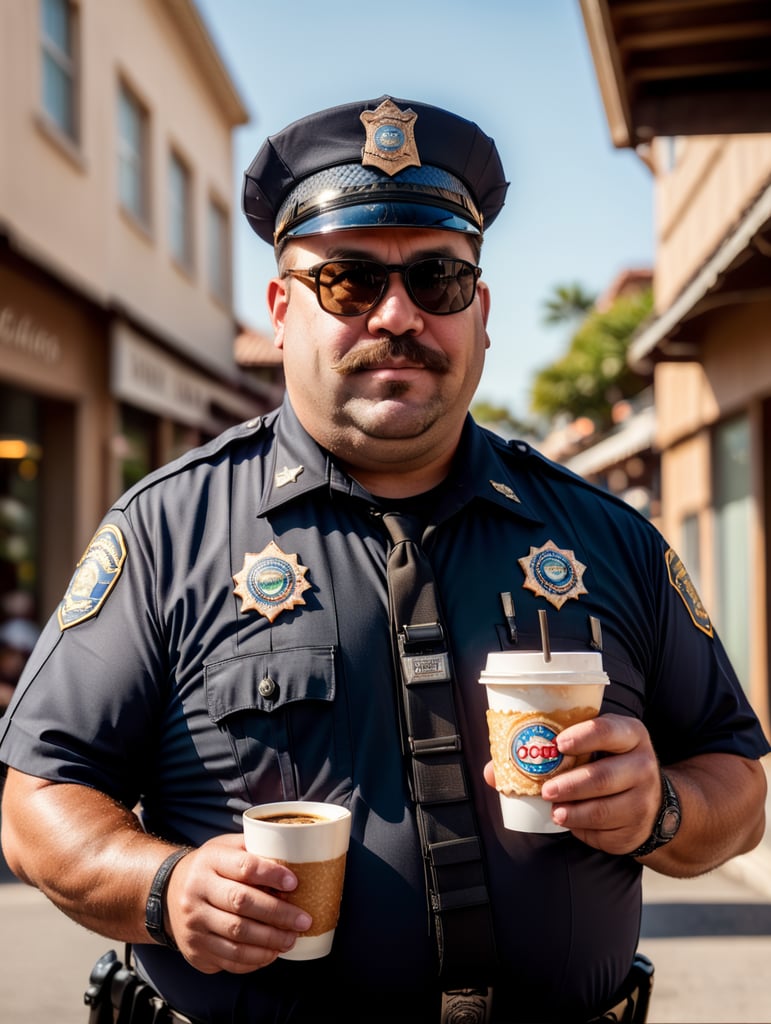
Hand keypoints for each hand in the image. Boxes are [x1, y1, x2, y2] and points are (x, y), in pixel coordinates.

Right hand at [164, 833, 312, 972]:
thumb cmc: (210, 868)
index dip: (271, 874)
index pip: (243, 867)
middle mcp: (197, 892)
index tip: (294, 883)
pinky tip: (271, 953)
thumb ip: (255, 851)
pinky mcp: (195, 950)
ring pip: (236, 936)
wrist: (168, 892)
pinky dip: (254, 960)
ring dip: (270, 941)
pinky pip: (229, 959)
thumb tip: (293, 860)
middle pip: (242, 903)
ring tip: (291, 939)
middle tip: (303, 920)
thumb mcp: (226, 848)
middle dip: (278, 914)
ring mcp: (194, 924)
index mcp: (209, 862)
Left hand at [483, 713, 661, 854]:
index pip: (609, 730)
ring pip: (604, 808)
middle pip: (604, 776)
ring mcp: (644, 799)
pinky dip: (583, 828)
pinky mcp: (636, 829)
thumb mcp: (592, 749)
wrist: (651, 802)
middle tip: (546, 789)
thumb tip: (493, 770)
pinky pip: (606, 831)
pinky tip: (569, 822)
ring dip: (574, 811)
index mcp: (630, 734)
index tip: (558, 744)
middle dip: (571, 784)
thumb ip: (550, 752)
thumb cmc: (607, 764)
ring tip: (554, 810)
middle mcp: (642, 764)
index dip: (584, 736)